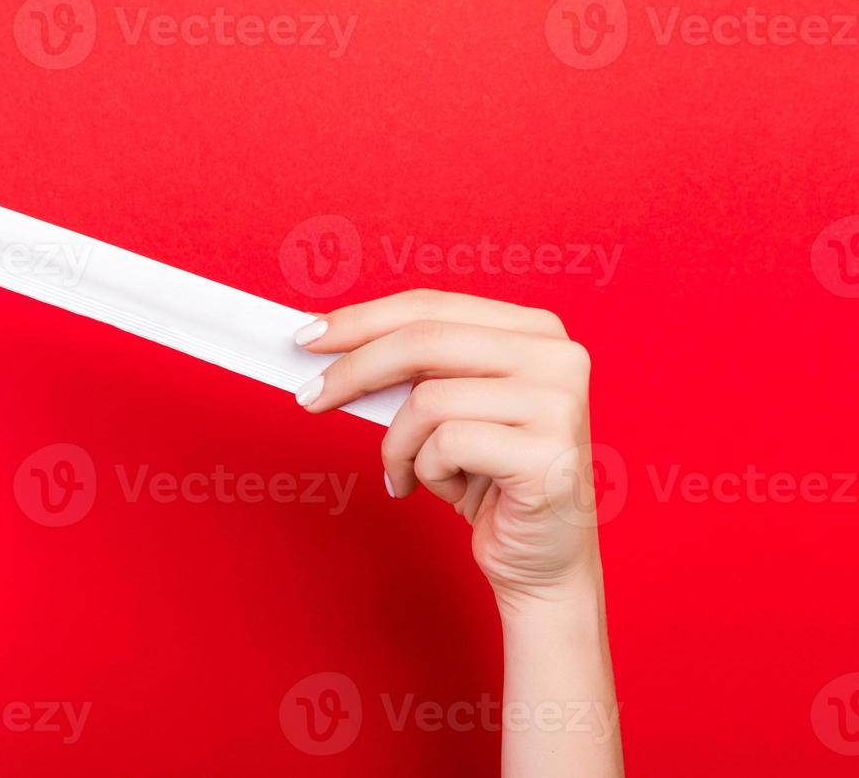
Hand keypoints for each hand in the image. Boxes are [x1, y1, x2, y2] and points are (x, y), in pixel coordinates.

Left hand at [293, 289, 601, 609]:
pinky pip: (446, 446)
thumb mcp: (450, 410)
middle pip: (424, 340)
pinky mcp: (548, 455)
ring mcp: (558, 403)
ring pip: (427, 401)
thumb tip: (327, 341)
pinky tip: (452, 492)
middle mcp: (557, 356)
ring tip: (409, 474)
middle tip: (310, 397)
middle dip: (353, 369)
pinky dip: (428, 474)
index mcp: (534, 330)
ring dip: (399, 446)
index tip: (308, 336)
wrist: (544, 561)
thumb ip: (410, 370)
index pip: (431, 306)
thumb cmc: (491, 482)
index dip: (363, 319)